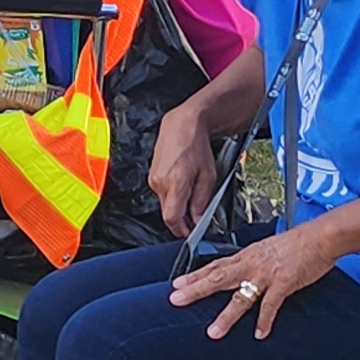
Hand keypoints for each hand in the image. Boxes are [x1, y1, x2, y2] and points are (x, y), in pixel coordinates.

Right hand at [153, 114, 223, 240]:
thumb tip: (197, 221)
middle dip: (182, 219)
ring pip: (165, 204)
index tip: (191, 234)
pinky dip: (173, 196)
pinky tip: (183, 185)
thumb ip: (202, 201)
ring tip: (192, 194)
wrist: (181, 125)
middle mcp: (159, 183)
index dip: (182, 230)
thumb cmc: (197, 146)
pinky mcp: (151, 175)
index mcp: (175, 183)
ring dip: (178, 206)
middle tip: (196, 218)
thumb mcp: (208, 176)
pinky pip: (162, 194)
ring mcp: (153, 179)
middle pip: (168, 213)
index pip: (172, 218)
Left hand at [169, 222, 341, 340]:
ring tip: (213, 333)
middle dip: (196, 290)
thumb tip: (242, 271)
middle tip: (175, 300)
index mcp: (247, 256)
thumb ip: (253, 261)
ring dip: (226, 317)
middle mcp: (252, 265)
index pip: (215, 266)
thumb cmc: (297, 243)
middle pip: (218, 278)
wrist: (320, 237)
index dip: (195, 275)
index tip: (177, 284)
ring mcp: (266, 275)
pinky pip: (271, 305)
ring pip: (240, 297)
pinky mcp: (284, 283)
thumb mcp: (267, 249)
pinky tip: (259, 334)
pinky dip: (264, 321)